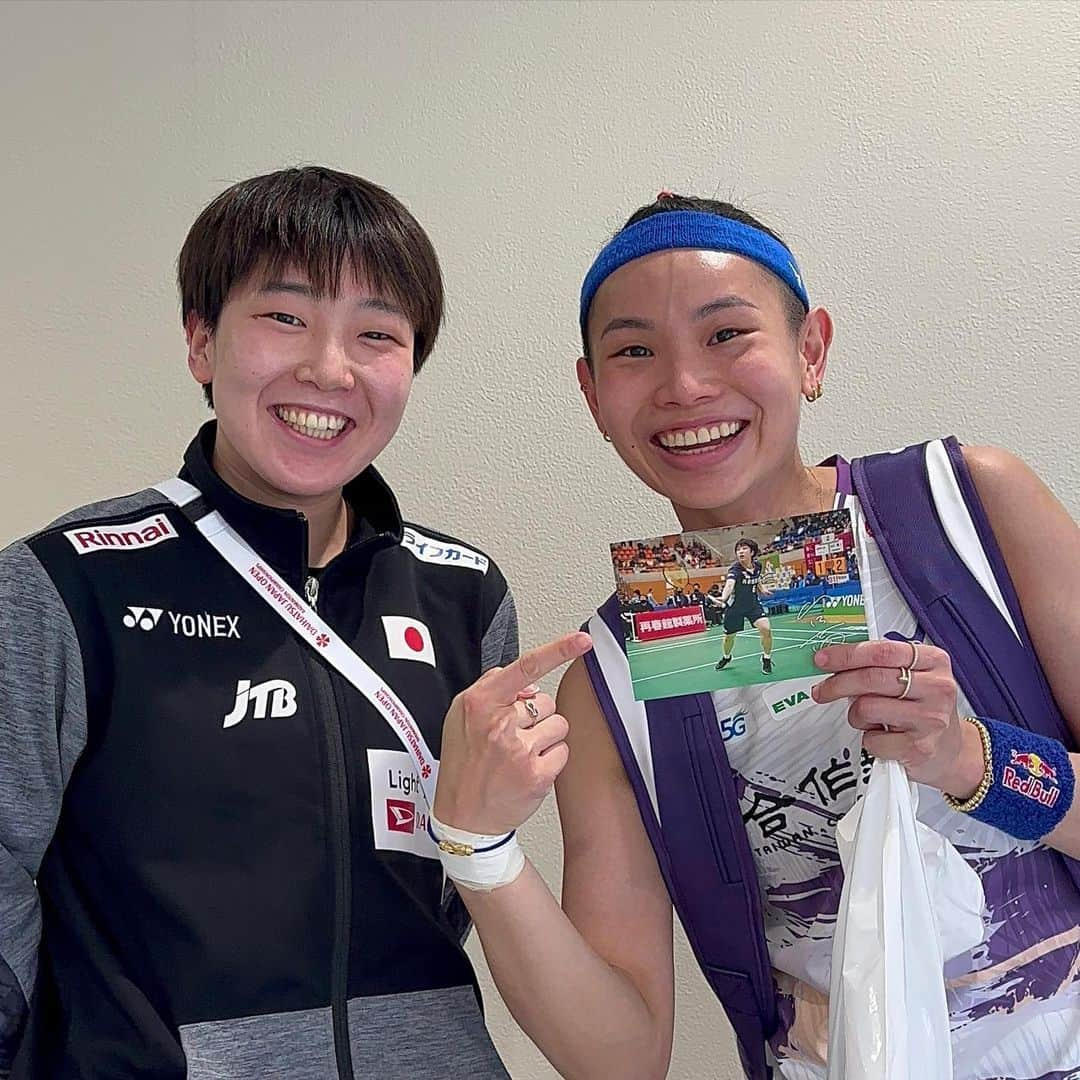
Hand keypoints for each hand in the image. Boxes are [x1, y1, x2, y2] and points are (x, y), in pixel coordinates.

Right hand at [434, 631, 592, 833]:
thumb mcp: (461, 716)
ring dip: (545, 738)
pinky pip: (563, 751)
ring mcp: (518, 750)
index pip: (525, 668)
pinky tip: (529, 770)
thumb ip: (492, 687)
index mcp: (479, 703)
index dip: (558, 650)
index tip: (582, 640)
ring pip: (559, 725)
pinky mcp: (537, 774)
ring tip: (520, 755)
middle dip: (535, 716)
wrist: (464, 817)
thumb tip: (530, 683)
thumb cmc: (464, 763)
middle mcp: (499, 723)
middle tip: (512, 738)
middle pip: (545, 701)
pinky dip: (551, 760)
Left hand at [811, 638, 982, 796]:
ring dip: (856, 715)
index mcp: (934, 662)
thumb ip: (882, 665)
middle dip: (837, 684)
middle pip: (871, 678)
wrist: (951, 752)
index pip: (882, 651)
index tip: (823, 659)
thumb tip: (834, 661)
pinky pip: (873, 739)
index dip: (846, 654)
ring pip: (866, 708)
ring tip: (869, 719)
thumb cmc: (924, 710)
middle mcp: (937, 688)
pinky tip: (883, 737)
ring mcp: (931, 719)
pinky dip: (869, 739)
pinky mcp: (920, 748)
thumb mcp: (914, 678)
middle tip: (822, 690)